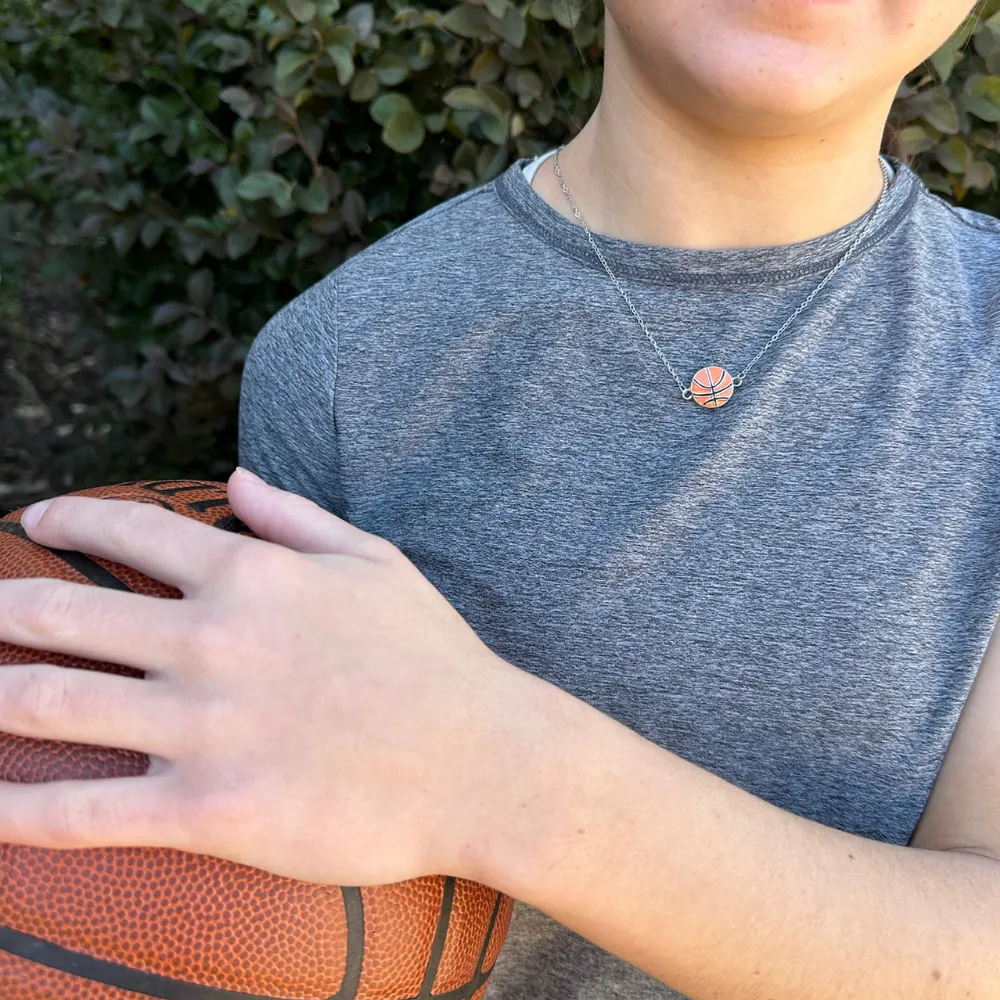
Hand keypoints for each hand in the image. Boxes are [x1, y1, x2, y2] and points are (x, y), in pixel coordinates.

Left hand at [0, 469, 566, 887]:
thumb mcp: (375, 564)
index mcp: (251, 577)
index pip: (128, 531)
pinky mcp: (207, 811)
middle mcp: (211, 641)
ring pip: (51, 704)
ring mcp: (203, 727)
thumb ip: (297, 518)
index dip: (66, 518)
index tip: (33, 521)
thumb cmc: (435, 661)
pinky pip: (82, 813)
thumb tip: (237, 481)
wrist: (483, 762)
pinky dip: (14, 811)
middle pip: (62, 613)